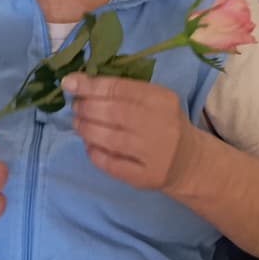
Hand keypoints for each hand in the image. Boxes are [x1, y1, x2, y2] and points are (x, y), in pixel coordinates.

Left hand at [64, 74, 200, 191]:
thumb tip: (78, 82)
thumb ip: (122, 90)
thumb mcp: (153, 99)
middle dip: (86, 108)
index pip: (120, 88)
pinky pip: (111, 165)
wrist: (189, 161)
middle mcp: (160, 125)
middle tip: (76, 107)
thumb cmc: (164, 123)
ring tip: (79, 124)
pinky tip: (90, 146)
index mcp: (161, 99)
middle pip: (113, 113)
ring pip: (110, 139)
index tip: (69, 83)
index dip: (90, 86)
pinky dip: (94, 153)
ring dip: (86, 129)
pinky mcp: (146, 177)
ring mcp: (154, 154)